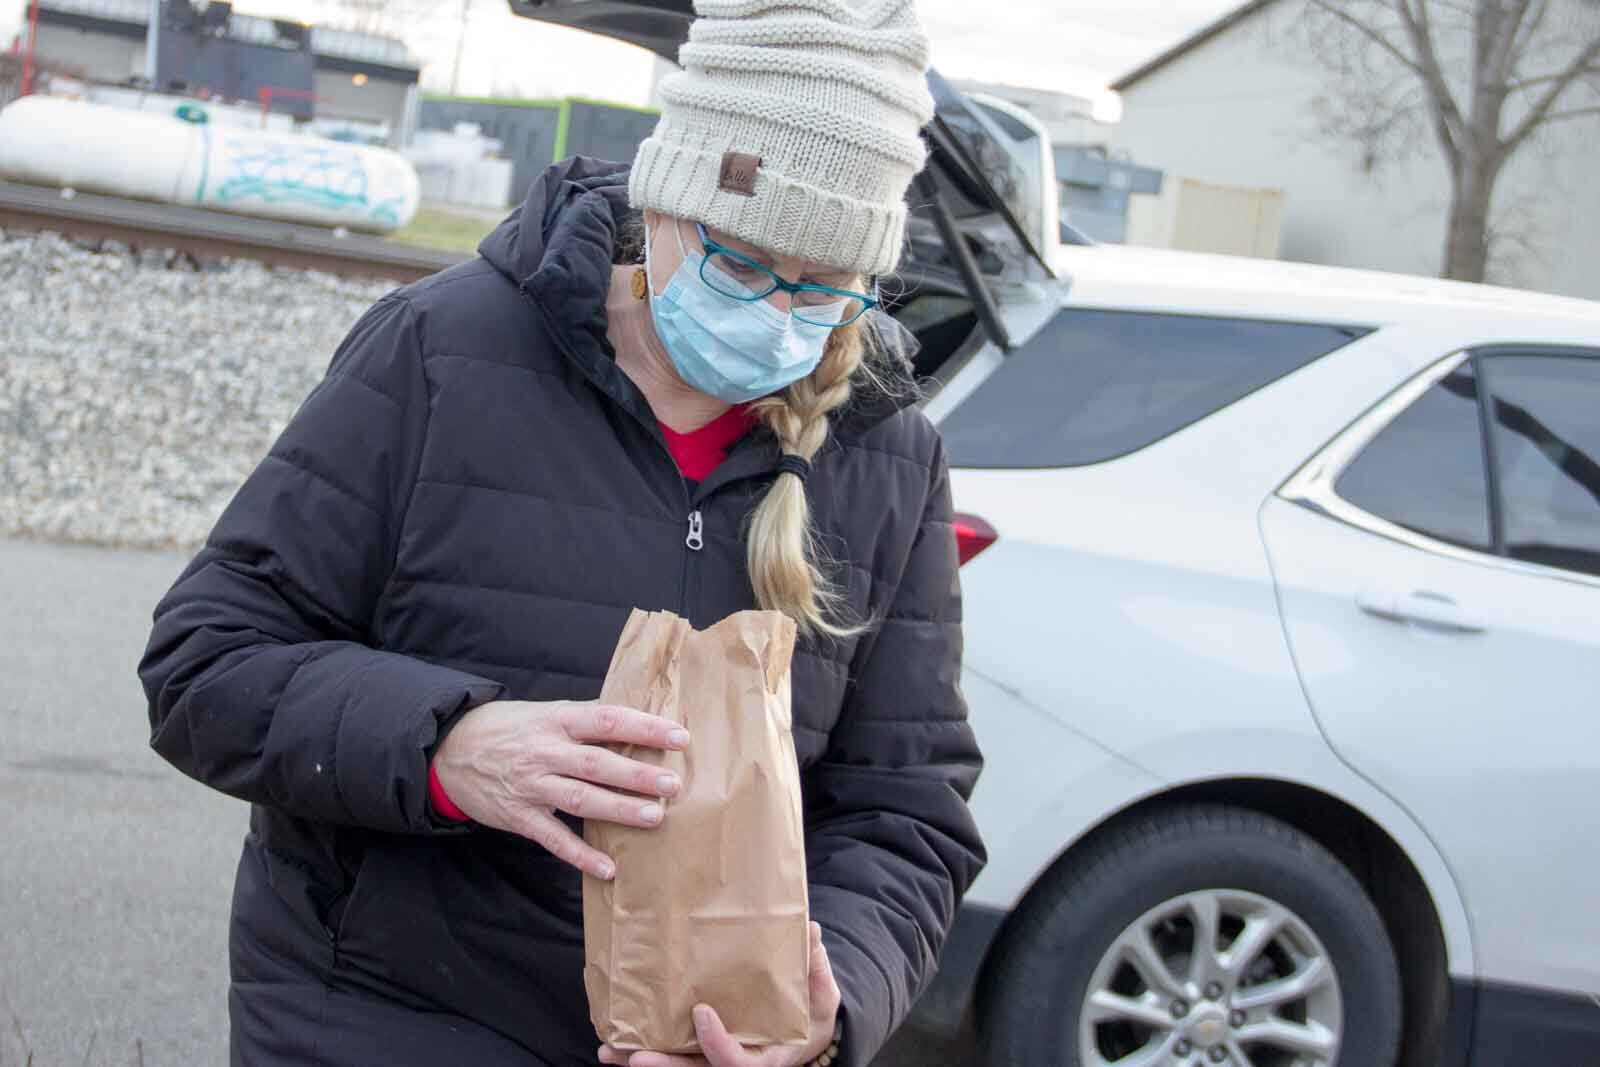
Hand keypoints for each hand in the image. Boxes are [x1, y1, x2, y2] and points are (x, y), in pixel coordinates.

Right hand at [432, 699, 687, 878]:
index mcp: (557, 720)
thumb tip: (640, 719)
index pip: (607, 721)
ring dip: (618, 810)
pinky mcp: (519, 816)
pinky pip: (552, 839)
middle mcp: (545, 752)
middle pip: (597, 763)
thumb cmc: (512, 728)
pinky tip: (607, 869)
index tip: (679, 738)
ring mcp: (531, 786)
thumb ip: (587, 719)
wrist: (450, 749)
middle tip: (673, 786)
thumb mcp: (546, 712)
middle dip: (638, 776)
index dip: (645, 728)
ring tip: (654, 818)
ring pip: (580, 799)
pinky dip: (580, 855)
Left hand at [598, 921, 842, 1066]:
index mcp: (765, 1056)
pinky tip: (615, 1047)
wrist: (807, 1033)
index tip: (701, 1012)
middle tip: (634, 1057)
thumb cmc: (812, 1012)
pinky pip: (673, 1056)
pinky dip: (645, 1052)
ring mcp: (715, 1062)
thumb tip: (811, 930)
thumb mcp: (821, 994)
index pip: (736, 1061)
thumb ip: (814, 966)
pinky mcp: (701, 1054)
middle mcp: (737, 1063)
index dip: (717, 1042)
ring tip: (609, 1052)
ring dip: (643, 1062)